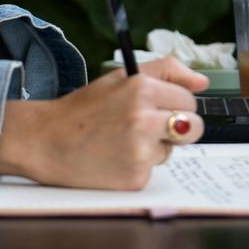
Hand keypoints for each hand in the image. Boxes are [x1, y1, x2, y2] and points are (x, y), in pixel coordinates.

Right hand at [0, 56, 208, 190]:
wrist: (46, 141)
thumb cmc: (83, 110)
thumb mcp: (119, 78)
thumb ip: (165, 71)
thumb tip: (202, 82)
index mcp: (141, 89)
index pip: (189, 101)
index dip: (172, 104)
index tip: (153, 106)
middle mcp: (144, 119)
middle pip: (194, 127)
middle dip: (176, 127)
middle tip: (146, 125)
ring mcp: (140, 151)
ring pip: (172, 150)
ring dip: (154, 147)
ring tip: (122, 140)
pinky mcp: (136, 178)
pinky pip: (153, 170)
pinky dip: (137, 166)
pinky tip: (114, 157)